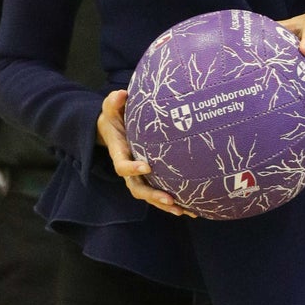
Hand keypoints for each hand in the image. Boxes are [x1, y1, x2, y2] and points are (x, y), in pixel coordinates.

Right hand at [98, 89, 196, 216]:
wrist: (113, 129)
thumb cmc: (114, 116)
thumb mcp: (110, 107)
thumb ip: (113, 102)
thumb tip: (121, 94)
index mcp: (119, 153)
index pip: (123, 166)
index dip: (133, 168)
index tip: (147, 166)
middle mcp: (129, 169)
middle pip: (138, 188)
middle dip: (153, 196)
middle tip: (169, 199)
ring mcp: (139, 176)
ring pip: (150, 196)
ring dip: (166, 205)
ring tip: (184, 210)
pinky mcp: (150, 178)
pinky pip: (161, 193)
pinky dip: (175, 203)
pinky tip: (193, 209)